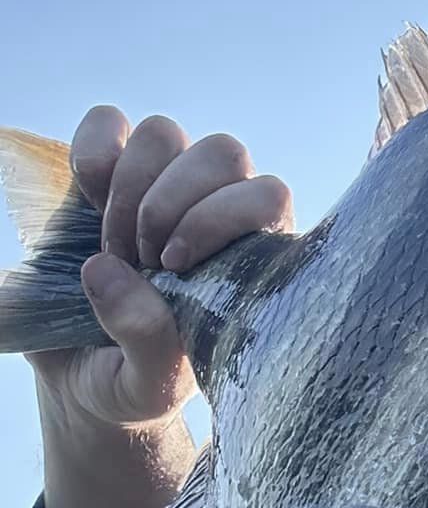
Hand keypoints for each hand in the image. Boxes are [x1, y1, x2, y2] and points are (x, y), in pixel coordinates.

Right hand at [28, 105, 291, 432]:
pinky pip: (108, 123)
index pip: (267, 194)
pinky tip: (85, 194)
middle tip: (141, 259)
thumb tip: (107, 271)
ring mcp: (160, 185)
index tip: (172, 266)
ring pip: (166, 134)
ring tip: (112, 247)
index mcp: (251, 254)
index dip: (218, 218)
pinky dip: (93, 149)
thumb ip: (147, 342)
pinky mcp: (106, 174)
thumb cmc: (134, 380)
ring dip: (130, 187)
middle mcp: (216, 208)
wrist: (80, 375)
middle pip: (222, 152)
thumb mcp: (148, 384)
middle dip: (170, 203)